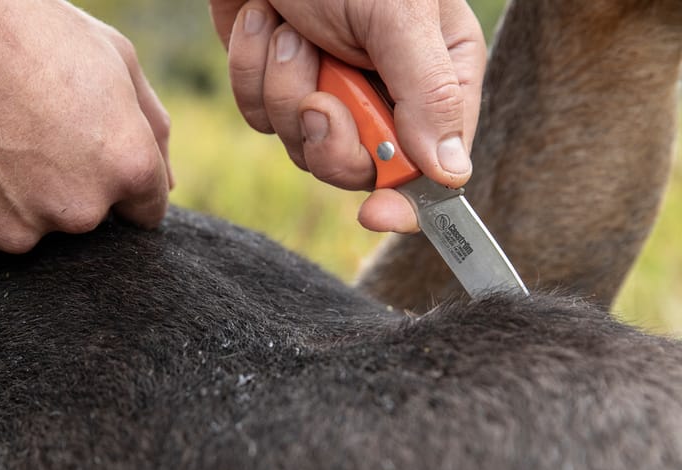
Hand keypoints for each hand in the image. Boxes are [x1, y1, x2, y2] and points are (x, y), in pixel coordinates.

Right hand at [0, 0, 171, 253]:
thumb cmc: (40, 36)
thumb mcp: (120, 65)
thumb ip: (154, 133)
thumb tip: (167, 186)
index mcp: (129, 168)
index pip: (146, 211)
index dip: (124, 181)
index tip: (96, 152)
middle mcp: (82, 210)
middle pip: (92, 219)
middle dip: (78, 186)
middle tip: (44, 134)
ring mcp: (23, 228)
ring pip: (40, 226)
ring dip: (29, 197)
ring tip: (6, 141)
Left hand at [209, 0, 485, 232]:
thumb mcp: (399, 15)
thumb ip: (430, 94)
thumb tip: (451, 174)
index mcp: (434, 79)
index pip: (433, 167)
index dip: (407, 200)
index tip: (378, 214)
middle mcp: (385, 95)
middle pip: (361, 170)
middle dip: (331, 137)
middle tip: (320, 94)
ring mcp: (330, 92)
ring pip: (303, 147)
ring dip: (286, 89)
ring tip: (290, 29)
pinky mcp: (280, 85)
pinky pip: (262, 118)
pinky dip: (254, 74)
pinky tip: (263, 23)